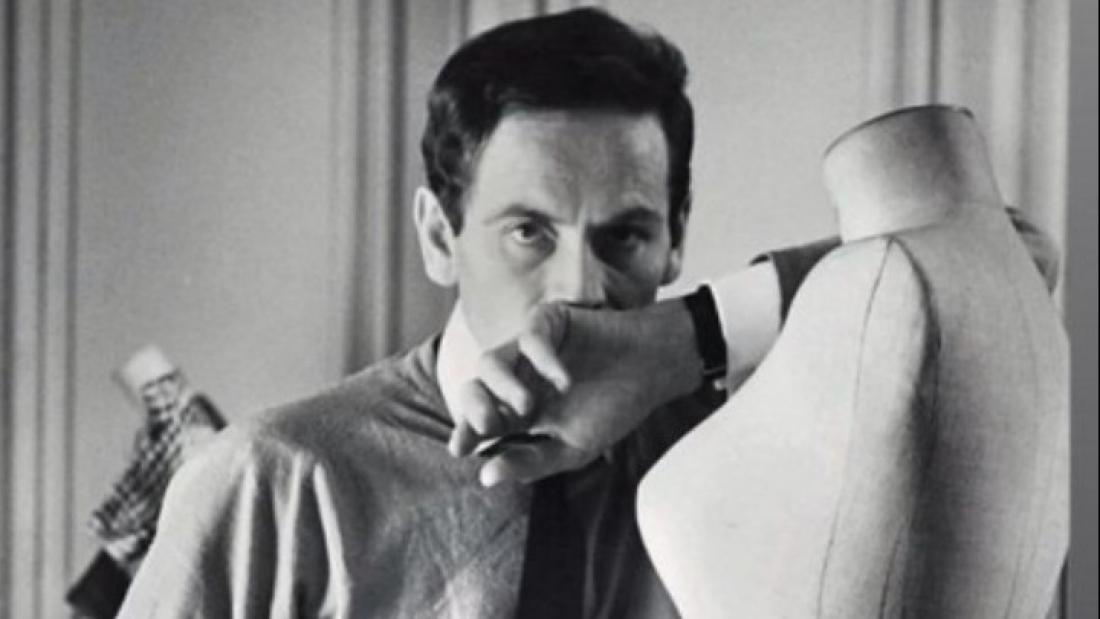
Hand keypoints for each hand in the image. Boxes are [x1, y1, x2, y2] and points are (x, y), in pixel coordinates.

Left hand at [449, 299, 701, 485]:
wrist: (651, 368)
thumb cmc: (614, 408)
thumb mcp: (573, 448)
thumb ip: (532, 462)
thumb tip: (486, 477)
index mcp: (519, 411)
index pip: (480, 421)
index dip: (465, 433)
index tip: (460, 449)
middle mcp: (517, 379)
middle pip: (475, 388)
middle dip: (474, 408)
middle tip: (488, 425)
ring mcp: (528, 350)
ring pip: (491, 362)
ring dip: (502, 387)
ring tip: (527, 406)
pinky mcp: (547, 323)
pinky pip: (530, 338)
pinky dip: (542, 360)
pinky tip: (564, 380)